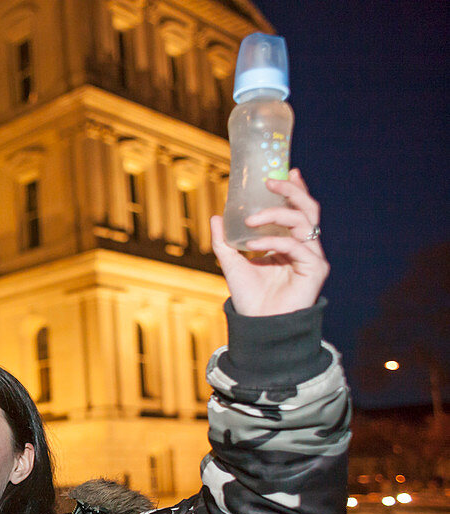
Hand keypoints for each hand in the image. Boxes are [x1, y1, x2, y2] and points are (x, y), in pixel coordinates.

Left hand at [212, 169, 328, 316]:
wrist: (257, 325)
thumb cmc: (249, 297)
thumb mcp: (231, 263)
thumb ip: (224, 241)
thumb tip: (216, 216)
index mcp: (289, 243)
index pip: (297, 209)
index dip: (295, 189)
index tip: (287, 170)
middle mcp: (305, 247)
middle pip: (307, 209)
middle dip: (291, 191)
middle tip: (270, 182)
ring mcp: (312, 257)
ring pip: (303, 221)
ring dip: (276, 214)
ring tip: (251, 219)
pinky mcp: (315, 269)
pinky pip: (295, 245)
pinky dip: (273, 241)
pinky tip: (254, 246)